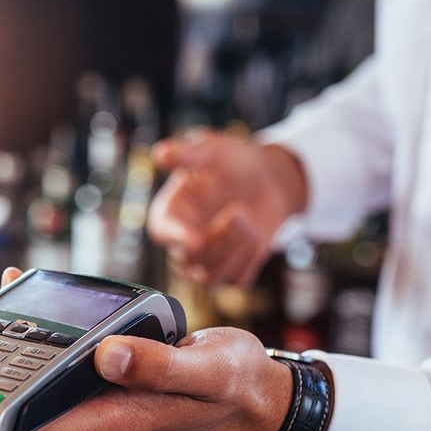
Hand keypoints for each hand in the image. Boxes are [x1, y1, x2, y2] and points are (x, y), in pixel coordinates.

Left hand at [17, 328, 292, 430]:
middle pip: (30, 407)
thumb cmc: (238, 389)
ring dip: (15, 354)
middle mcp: (100, 423)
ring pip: (44, 388)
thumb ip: (157, 368)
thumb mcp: (206, 372)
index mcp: (116, 424)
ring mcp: (102, 410)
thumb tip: (106, 357)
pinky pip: (66, 373)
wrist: (261, 402)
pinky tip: (34, 309)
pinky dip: (47, 345)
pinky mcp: (110, 392)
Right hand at [147, 130, 307, 286]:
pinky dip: (250, 258)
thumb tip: (160, 153)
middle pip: (188, 260)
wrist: (270, 180)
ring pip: (211, 276)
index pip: (163, 233)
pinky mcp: (229, 274)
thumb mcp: (212, 150)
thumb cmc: (235, 163)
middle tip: (239, 210)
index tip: (196, 240)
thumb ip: (187, 154)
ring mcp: (204, 263)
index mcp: (169, 214)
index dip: (178, 238)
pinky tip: (256, 233)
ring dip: (236, 247)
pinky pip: (236, 280)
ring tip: (249, 218)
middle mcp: (181, 243)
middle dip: (219, 238)